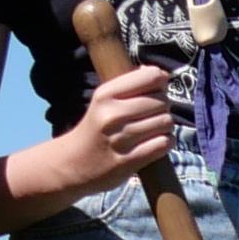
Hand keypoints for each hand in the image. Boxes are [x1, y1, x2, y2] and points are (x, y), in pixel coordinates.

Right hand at [57, 58, 178, 191]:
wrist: (72, 164)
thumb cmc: (95, 128)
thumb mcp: (103, 100)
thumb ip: (130, 86)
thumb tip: (161, 75)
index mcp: (105, 94)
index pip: (151, 76)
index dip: (160, 82)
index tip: (155, 90)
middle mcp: (112, 115)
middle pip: (162, 101)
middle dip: (162, 107)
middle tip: (151, 114)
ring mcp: (121, 139)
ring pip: (166, 122)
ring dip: (164, 126)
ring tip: (151, 129)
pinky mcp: (129, 161)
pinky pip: (164, 143)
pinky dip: (165, 142)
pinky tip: (154, 142)